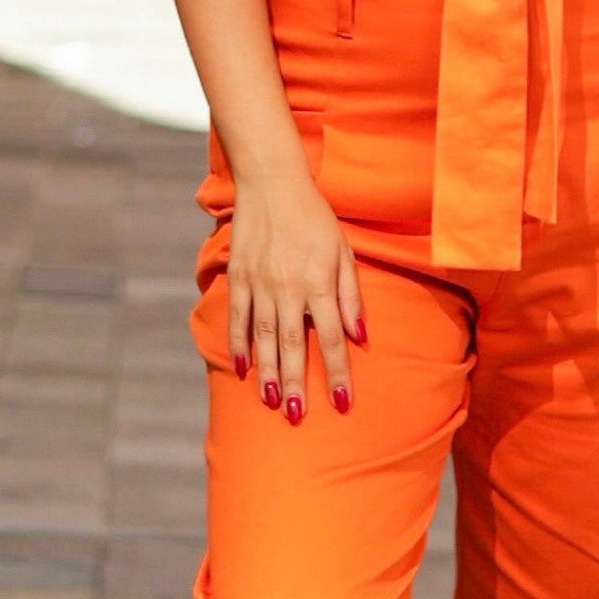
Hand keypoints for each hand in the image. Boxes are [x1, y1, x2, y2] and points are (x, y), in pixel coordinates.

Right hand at [226, 166, 364, 425]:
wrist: (271, 183)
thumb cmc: (314, 218)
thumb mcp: (343, 251)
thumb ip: (351, 296)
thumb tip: (360, 336)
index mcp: (318, 282)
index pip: (330, 337)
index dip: (336, 371)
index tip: (341, 402)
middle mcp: (288, 287)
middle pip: (293, 344)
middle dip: (296, 383)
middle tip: (297, 416)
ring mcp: (260, 283)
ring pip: (264, 337)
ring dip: (267, 372)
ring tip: (271, 402)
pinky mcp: (239, 277)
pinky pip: (239, 317)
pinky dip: (240, 344)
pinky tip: (243, 368)